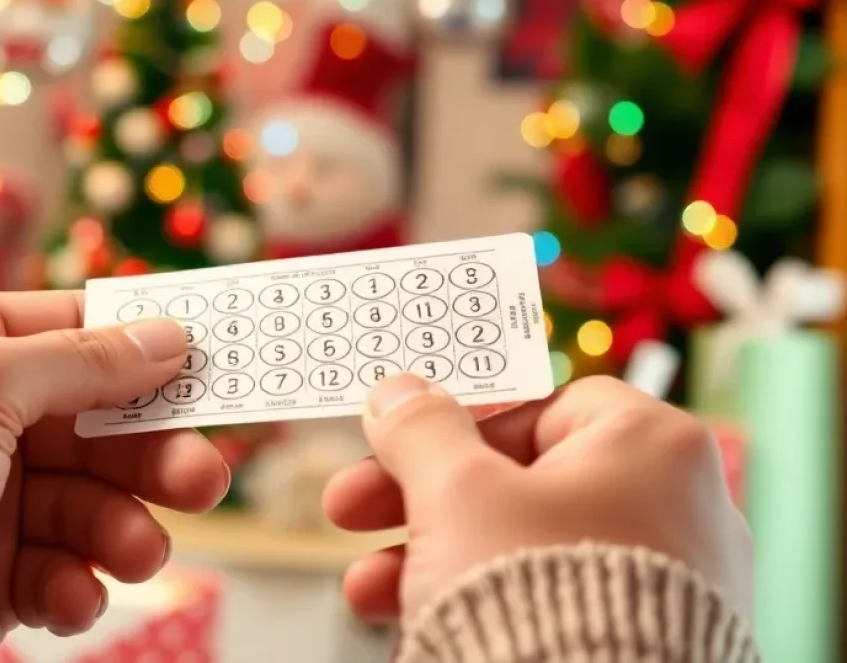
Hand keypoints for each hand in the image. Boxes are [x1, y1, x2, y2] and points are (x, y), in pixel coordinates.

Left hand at [0, 292, 228, 636]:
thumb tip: (169, 334)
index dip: (141, 349)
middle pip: (94, 428)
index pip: (74, 332)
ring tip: (143, 555)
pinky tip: (72, 597)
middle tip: (203, 480)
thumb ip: (88, 358)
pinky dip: (71, 586)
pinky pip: (51, 568)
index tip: (202, 368)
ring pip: (84, 502)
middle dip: (150, 459)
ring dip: (121, 529)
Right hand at [324, 374, 751, 626]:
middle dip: (420, 497)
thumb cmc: (541, 605)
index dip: (457, 421)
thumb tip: (398, 392)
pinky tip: (414, 621)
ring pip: (526, 544)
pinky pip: (553, 598)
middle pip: (520, 478)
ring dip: (434, 555)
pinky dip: (486, 600)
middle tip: (353, 507)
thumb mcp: (457, 493)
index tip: (398, 440)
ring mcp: (673, 581)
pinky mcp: (653, 641)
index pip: (539, 405)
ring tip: (366, 590)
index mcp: (651, 444)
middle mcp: (678, 506)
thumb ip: (422, 429)